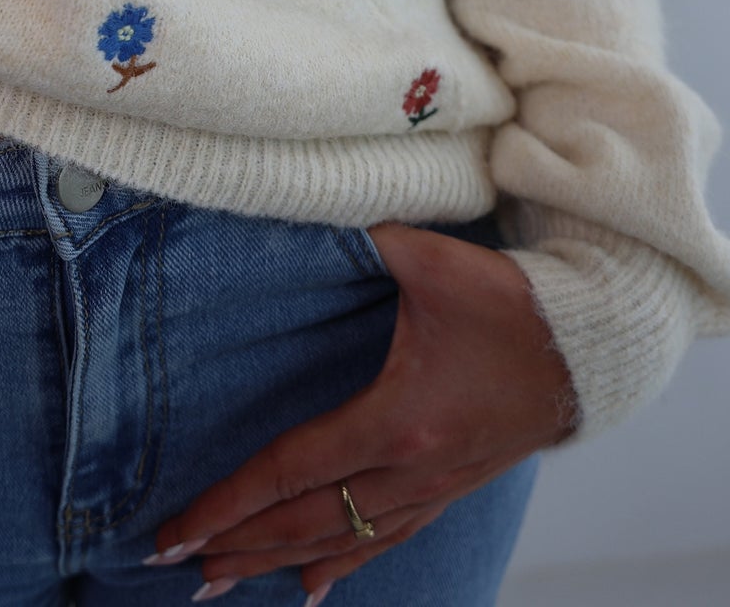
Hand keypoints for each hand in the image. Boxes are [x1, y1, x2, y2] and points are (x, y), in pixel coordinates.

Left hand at [147, 221, 577, 597]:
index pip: (293, 471)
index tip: (175, 529)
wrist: (593, 346)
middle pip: (307, 523)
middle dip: (237, 545)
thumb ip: (368, 236)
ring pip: (344, 540)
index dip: (229, 501)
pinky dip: (345, 565)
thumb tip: (313, 198)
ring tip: (220, 581)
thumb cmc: (513, 303)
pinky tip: (313, 587)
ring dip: (277, 561)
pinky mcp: (453, 485)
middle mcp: (410, 469)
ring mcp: (434, 486)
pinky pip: (389, 539)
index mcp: (397, 421)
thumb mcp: (433, 260)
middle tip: (173, 565)